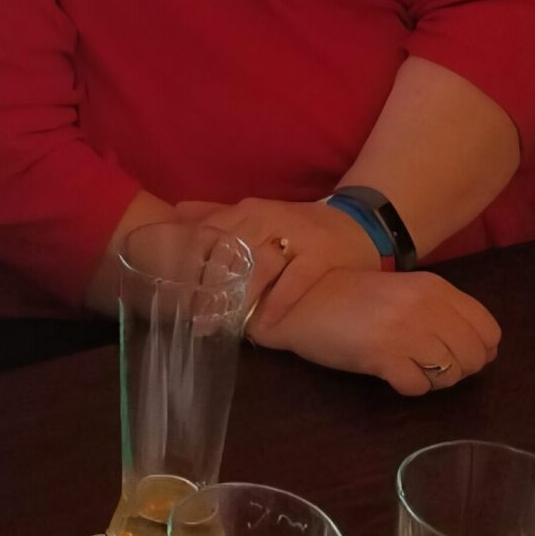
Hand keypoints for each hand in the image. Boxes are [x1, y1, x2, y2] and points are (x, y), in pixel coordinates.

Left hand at [175, 196, 383, 331]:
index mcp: (250, 210)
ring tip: (222, 325)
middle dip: (210, 287)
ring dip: (239, 298)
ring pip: (258, 267)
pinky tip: (264, 325)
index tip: (175, 294)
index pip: (210, 236)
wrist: (359, 225)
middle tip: (194, 318)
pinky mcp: (321, 255)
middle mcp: (270, 218)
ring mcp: (298, 235)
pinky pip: (294, 281)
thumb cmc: (300, 228)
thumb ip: (219, 214)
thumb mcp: (260, 217)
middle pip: (230, 253)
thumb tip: (176, 212)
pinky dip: (277, 303)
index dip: (191, 267)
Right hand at [250, 268, 500, 395]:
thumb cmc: (351, 297)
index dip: (479, 350)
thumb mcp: (403, 292)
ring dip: (433, 380)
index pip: (488, 329)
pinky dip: (407, 386)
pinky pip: (418, 387)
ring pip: (450, 375)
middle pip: (474, 356)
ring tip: (407, 368)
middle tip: (429, 366)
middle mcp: (427, 306)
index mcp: (436, 287)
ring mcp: (407, 331)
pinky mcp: (384, 356)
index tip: (455, 355)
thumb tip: (479, 349)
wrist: (300, 300)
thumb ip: (440, 311)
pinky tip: (388, 373)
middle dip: (458, 370)